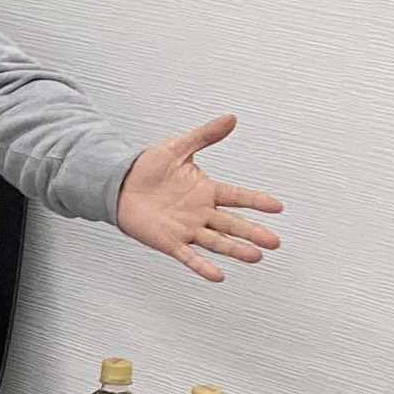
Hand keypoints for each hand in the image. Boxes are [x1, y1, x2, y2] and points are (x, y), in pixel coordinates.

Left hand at [115, 115, 285, 281]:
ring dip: (236, 249)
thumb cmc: (146, 169)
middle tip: (273, 241)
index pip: (237, 196)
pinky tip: (217, 274)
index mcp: (206, 190)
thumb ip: (205, 136)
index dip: (256, 201)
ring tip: (255, 256)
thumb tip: (229, 119)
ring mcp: (187, 228)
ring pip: (217, 241)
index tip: (276, 206)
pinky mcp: (170, 241)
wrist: (117, 185)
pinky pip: (189, 256)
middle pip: (233, 224)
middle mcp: (201, 212)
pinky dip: (202, 266)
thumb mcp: (178, 148)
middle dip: (253, 232)